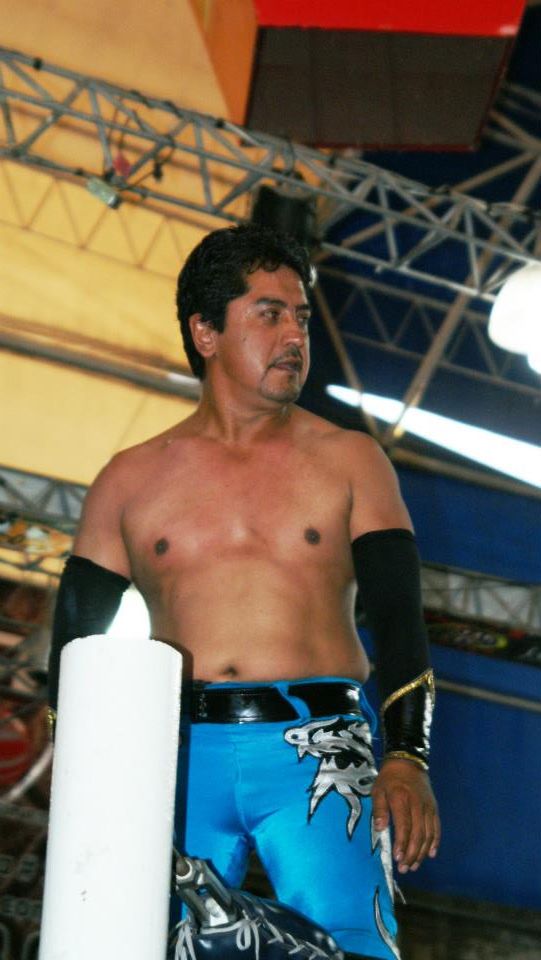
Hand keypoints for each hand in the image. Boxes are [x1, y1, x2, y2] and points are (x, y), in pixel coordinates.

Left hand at [371, 758, 439, 873]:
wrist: (408, 761)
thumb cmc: (389, 778)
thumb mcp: (378, 790)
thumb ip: (379, 809)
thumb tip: (379, 829)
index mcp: (401, 799)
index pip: (404, 826)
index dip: (402, 844)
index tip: (398, 858)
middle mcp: (417, 804)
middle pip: (418, 834)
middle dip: (412, 854)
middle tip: (405, 868)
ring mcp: (428, 806)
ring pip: (429, 834)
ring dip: (422, 852)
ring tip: (414, 865)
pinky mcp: (434, 808)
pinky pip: (436, 828)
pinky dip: (435, 842)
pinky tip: (430, 854)